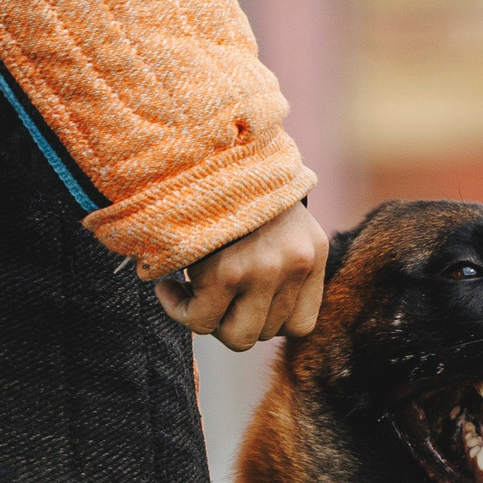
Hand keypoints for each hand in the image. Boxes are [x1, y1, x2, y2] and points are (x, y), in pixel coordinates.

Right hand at [155, 203, 327, 351]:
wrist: (209, 145)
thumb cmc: (233, 186)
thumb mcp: (278, 221)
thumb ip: (280, 263)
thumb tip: (254, 317)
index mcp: (313, 254)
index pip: (300, 326)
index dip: (264, 322)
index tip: (237, 305)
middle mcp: (296, 264)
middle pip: (265, 334)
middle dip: (231, 322)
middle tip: (208, 297)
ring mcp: (266, 270)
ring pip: (236, 337)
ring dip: (207, 320)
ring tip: (188, 292)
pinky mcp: (229, 272)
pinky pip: (201, 320)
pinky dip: (178, 309)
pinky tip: (168, 286)